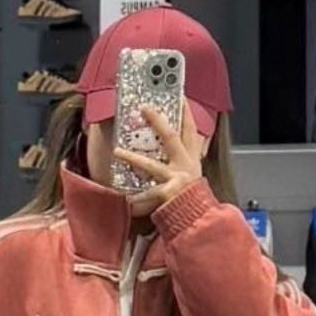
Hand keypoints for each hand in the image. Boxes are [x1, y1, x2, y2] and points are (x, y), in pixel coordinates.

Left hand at [115, 101, 204, 217]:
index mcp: (192, 159)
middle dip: (158, 121)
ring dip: (133, 158)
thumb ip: (183, 160)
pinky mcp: (168, 194)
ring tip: (117, 151)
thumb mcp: (192, 174)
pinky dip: (137, 199)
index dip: (186, 113)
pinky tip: (126, 200)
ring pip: (152, 165)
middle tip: (145, 107)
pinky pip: (147, 195)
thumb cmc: (192, 197)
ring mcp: (177, 179)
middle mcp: (185, 165)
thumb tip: (173, 146)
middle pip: (172, 138)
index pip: (191, 131)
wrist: (198, 219)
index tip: (180, 97)